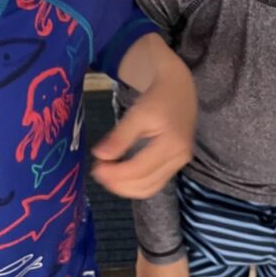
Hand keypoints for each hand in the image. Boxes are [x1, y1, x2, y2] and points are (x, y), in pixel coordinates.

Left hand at [91, 77, 195, 197]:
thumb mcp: (137, 112)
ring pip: (150, 188)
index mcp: (171, 143)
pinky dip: (136, 184)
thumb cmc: (157, 96)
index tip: (95, 168)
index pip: (139, 169)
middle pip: (145, 184)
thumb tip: (100, 156)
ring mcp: (180, 163)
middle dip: (119, 183)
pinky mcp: (176, 164)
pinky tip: (121, 176)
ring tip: (107, 175)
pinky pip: (155, 183)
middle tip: (98, 172)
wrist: (178, 88)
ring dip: (126, 187)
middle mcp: (179, 158)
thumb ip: (120, 136)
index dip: (115, 174)